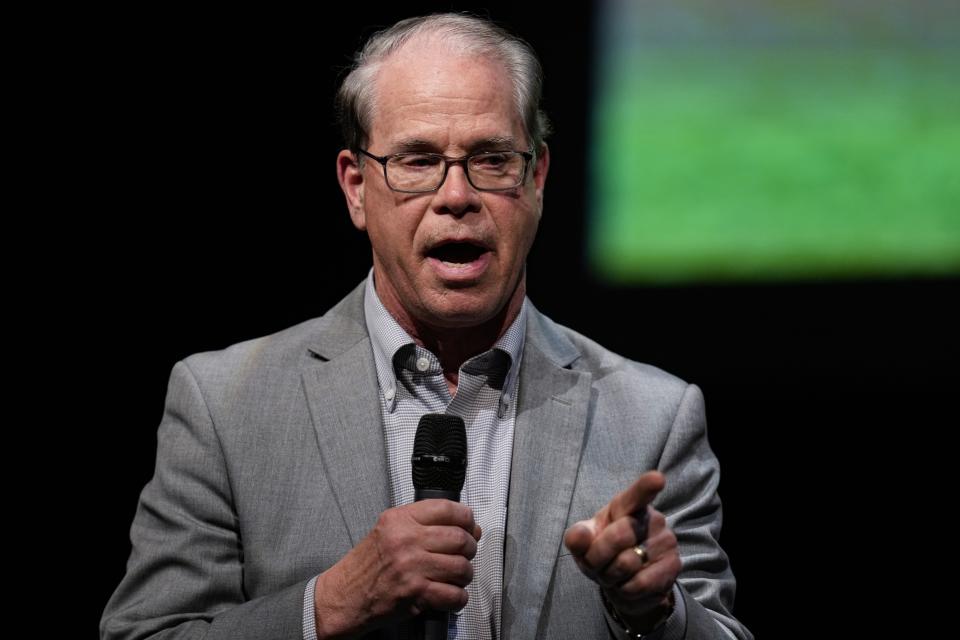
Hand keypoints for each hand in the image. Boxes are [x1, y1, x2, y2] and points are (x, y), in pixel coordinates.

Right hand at [313, 500, 481, 637]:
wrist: (343, 596)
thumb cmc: (365, 566)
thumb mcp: (387, 530)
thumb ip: (421, 523)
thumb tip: (464, 526)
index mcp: (400, 520)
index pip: (447, 509)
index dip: (466, 517)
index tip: (470, 525)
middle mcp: (406, 540)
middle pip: (460, 538)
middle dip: (469, 548)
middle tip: (465, 553)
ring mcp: (412, 567)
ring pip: (461, 567)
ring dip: (465, 575)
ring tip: (456, 576)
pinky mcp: (415, 593)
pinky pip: (454, 595)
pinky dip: (458, 598)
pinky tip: (450, 594)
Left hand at [563, 471, 680, 633]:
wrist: (623, 581)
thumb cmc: (602, 552)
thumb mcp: (583, 544)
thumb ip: (577, 537)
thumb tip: (579, 536)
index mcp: (627, 506)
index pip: (637, 494)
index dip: (647, 486)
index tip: (657, 479)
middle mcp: (652, 519)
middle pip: (619, 535)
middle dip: (599, 556)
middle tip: (600, 562)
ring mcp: (666, 541)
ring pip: (628, 563)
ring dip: (612, 576)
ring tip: (615, 572)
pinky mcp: (674, 566)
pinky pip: (640, 583)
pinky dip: (625, 589)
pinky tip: (628, 584)